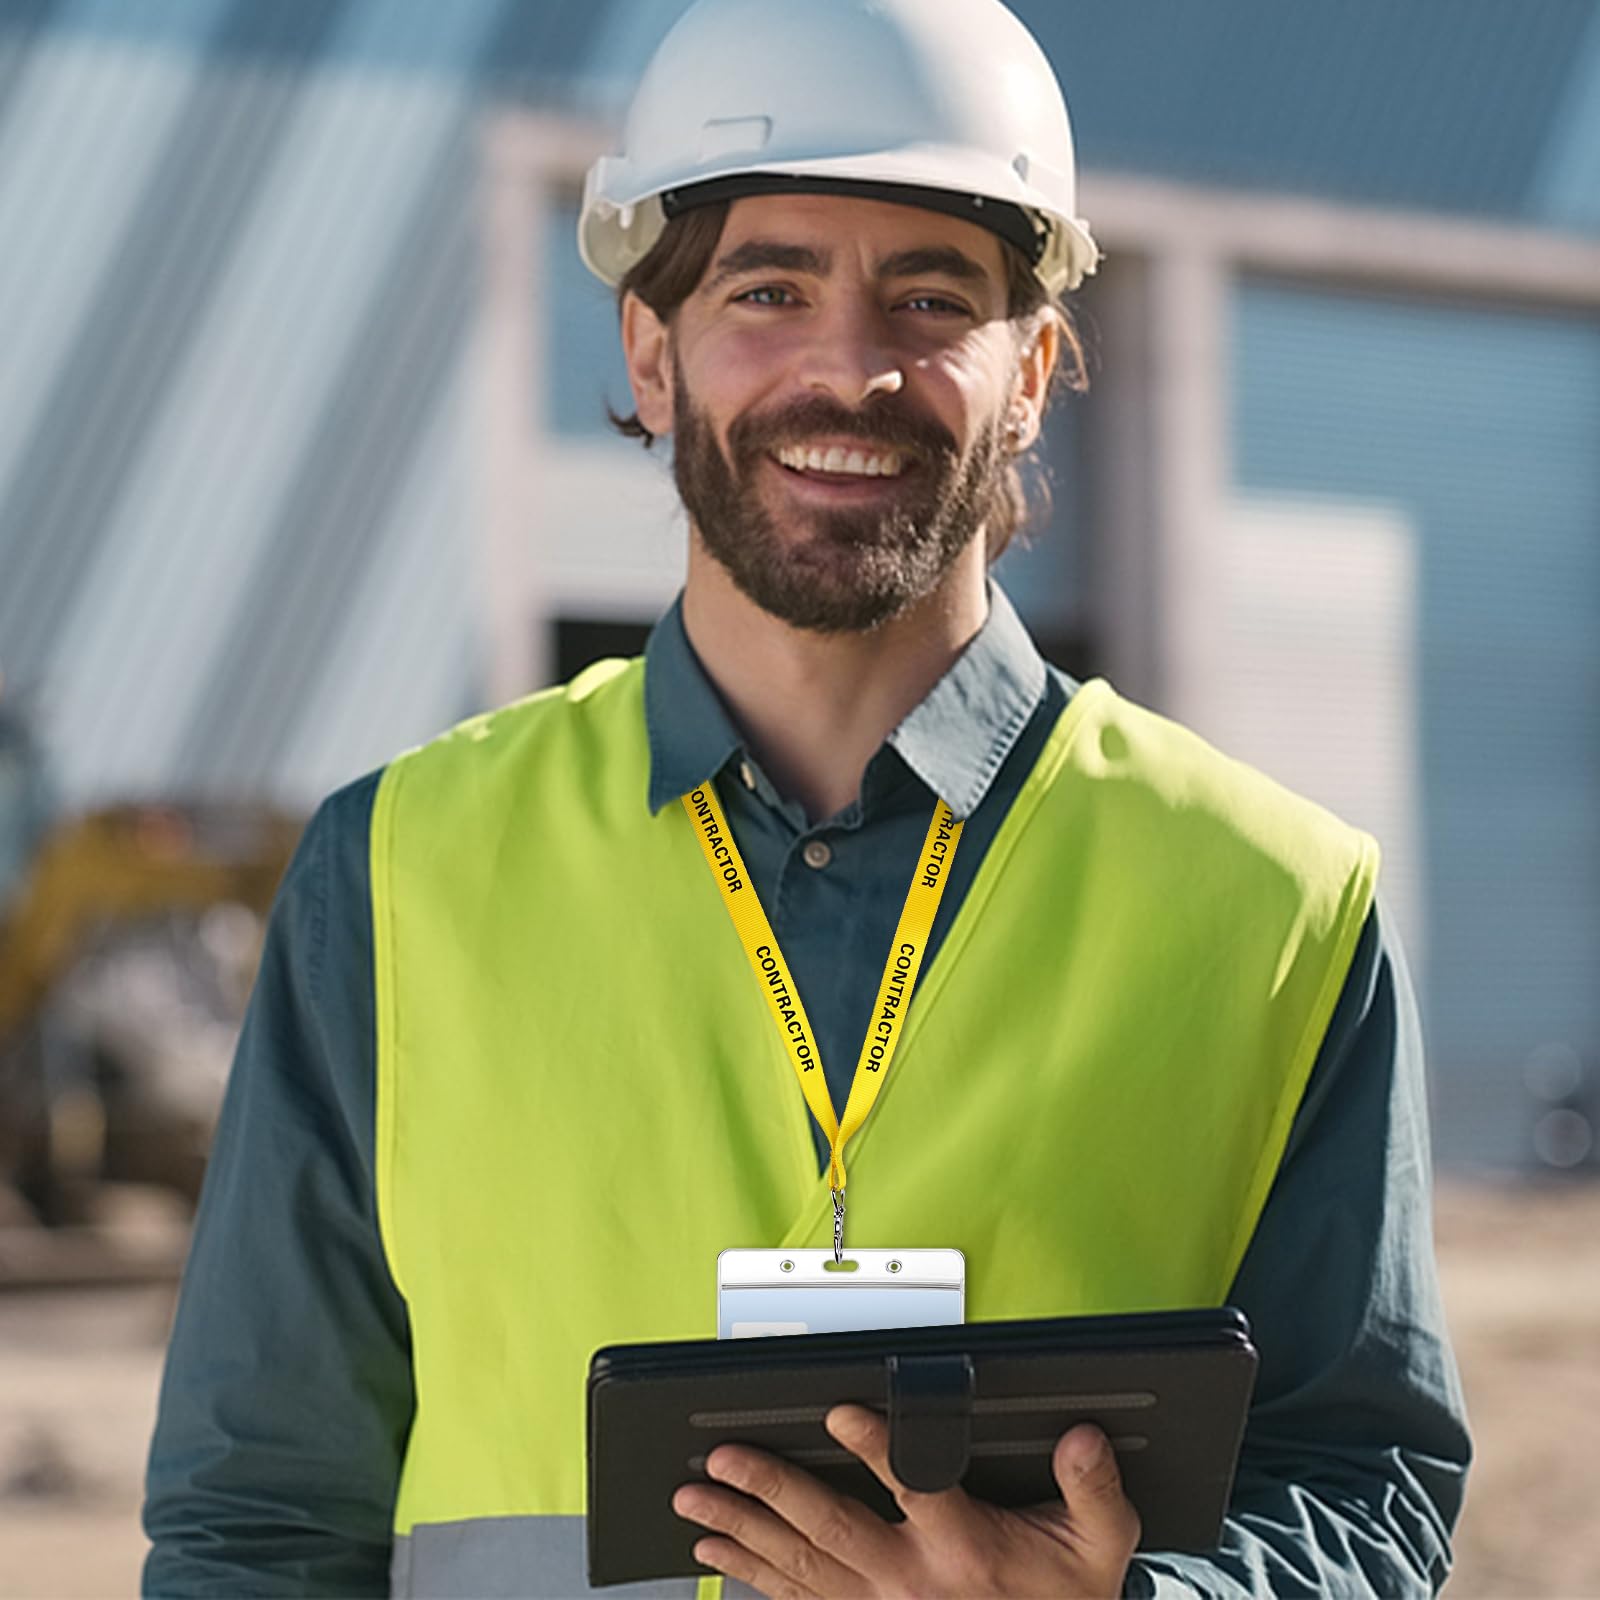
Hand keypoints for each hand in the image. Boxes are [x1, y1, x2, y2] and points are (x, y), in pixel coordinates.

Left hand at [671, 1405, 1139, 1598]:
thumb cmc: (1066, 1595)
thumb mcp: (1099, 1543)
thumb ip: (1092, 1488)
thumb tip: (1083, 1438)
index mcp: (965, 1547)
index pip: (915, 1485)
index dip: (874, 1446)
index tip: (838, 1412)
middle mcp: (912, 1580)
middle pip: (830, 1529)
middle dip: (770, 1489)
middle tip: (723, 1459)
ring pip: (800, 1567)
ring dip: (743, 1533)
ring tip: (696, 1505)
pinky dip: (755, 1578)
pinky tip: (721, 1557)